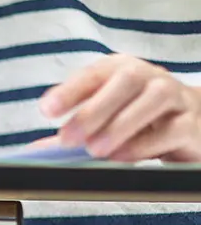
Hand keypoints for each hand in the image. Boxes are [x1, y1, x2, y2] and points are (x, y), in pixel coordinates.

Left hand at [39, 54, 200, 161]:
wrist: (194, 121)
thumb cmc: (141, 116)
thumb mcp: (107, 116)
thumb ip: (77, 129)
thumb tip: (39, 150)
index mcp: (120, 68)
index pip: (92, 74)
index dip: (69, 91)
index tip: (47, 110)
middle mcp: (149, 76)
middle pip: (123, 83)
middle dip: (92, 111)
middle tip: (68, 138)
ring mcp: (175, 96)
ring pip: (151, 101)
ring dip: (119, 126)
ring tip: (95, 149)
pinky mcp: (192, 123)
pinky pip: (171, 130)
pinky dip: (144, 144)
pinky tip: (122, 156)